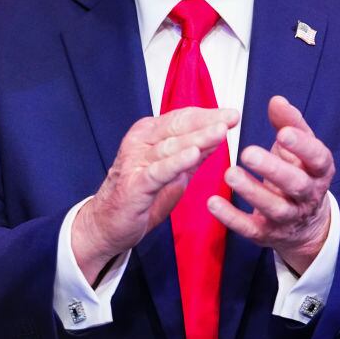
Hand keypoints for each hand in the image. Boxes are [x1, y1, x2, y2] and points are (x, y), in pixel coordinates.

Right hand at [72, 107, 239, 282]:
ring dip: (198, 138)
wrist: (107, 224)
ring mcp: (135, 162)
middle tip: (232, 117)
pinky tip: (193, 155)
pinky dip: (176, 163)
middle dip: (207, 122)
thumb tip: (219, 135)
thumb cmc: (140, 195)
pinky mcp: (134, 184)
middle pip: (178, 127)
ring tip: (220, 131)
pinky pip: (159, 171)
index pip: (181, 119)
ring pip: (171, 146)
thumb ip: (192, 154)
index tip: (232, 114)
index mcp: (148, 134)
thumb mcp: (172, 171)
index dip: (208, 115)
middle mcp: (140, 142)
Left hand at [208, 96, 333, 274]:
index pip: (317, 158)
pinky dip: (231, 218)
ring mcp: (289, 218)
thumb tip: (277, 100)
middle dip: (273, 169)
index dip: (302, 147)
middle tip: (247, 152)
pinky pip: (251, 229)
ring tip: (229, 173)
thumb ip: (289, 123)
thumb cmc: (299, 172)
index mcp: (319, 170)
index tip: (283, 133)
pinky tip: (212, 203)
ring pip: (274, 208)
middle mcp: (308, 196)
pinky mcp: (268, 234)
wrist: (306, 224)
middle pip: (296, 185)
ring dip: (251, 191)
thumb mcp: (300, 148)